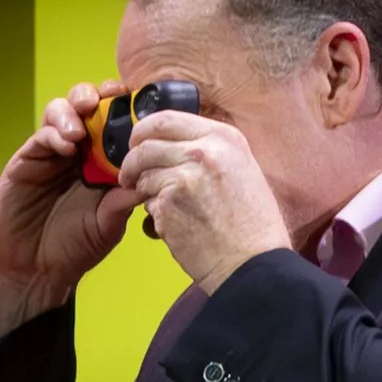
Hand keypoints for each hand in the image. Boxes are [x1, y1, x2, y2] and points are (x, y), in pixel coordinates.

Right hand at [0, 86, 138, 344]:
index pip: (115, 121)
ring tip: (80, 128)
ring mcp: (51, 153)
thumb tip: (151, 177)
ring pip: (61, 111)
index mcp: (103, 161)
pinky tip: (65, 145)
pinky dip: (54, 133)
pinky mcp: (27, 160)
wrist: (37, 270)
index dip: (124, 106)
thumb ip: (125, 200)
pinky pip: (41, 135)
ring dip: (73, 110)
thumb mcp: (109, 224)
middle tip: (106, 100)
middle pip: (87, 106)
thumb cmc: (75, 248)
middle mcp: (78, 151)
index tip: (135, 102)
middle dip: (97, 95)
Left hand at [117, 111, 289, 291]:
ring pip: (144, 175)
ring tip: (165, 206)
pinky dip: (155, 214)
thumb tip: (178, 145)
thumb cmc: (252, 225)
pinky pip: (147, 203)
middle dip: (131, 160)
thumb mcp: (243, 170)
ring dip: (145, 190)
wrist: (252, 263)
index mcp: (223, 137)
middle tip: (129, 174)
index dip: (143, 131)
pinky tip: (176, 225)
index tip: (137, 143)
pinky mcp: (168, 205)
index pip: (166, 118)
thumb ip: (211, 151)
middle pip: (145, 144)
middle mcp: (203, 151)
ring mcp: (183, 177)